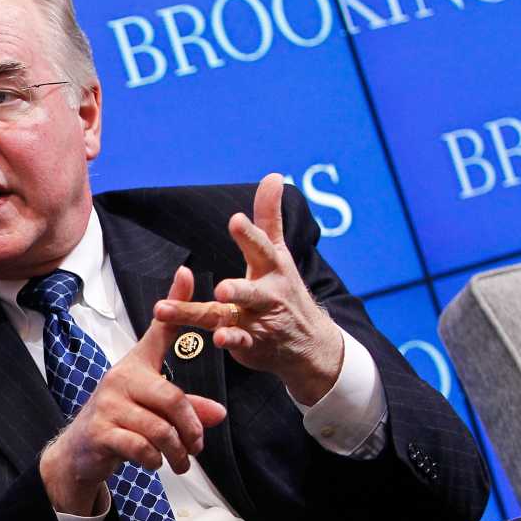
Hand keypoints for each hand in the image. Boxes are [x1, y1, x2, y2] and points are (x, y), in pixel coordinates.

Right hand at [40, 265, 226, 514]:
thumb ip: (187, 409)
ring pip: (160, 429)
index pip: (159, 330)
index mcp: (136, 366)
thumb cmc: (120, 423)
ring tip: (181, 462)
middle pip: (172, 399)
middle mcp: (120, 378)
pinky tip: (155, 464)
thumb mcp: (154, 412)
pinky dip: (155, 460)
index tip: (188, 272)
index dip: (175, 302)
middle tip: (198, 446)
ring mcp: (108, 405)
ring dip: (177, 451)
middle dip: (191, 428)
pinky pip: (141, 447)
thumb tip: (218, 414)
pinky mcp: (100, 431)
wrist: (79, 452)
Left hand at [153, 173, 343, 405]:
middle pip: (249, 291)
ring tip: (212, 311)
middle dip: (238, 290)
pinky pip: (238, 342)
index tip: (236, 220)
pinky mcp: (250, 343)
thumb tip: (273, 176)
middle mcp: (265, 295)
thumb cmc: (285, 291)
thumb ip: (270, 217)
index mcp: (270, 269)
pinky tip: (218, 339)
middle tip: (224, 289)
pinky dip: (230, 340)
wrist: (309, 345)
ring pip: (231, 317)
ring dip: (216, 315)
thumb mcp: (278, 253)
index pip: (260, 249)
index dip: (248, 234)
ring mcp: (257, 321)